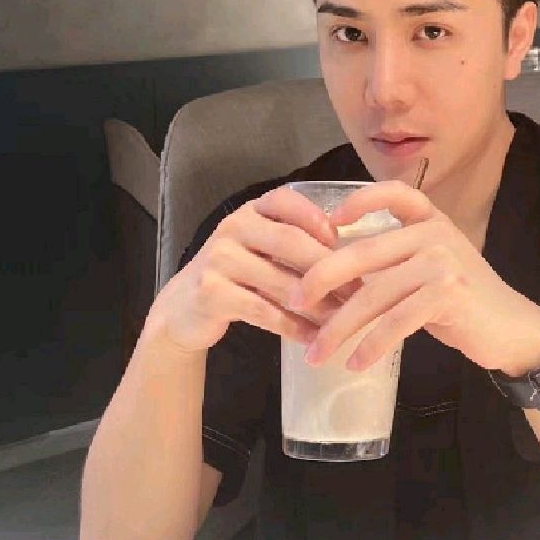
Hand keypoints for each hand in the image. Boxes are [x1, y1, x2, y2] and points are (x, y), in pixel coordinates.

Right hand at [147, 186, 360, 353]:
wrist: (183, 307)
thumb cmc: (236, 274)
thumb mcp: (260, 249)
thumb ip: (294, 244)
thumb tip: (351, 259)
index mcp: (251, 211)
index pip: (285, 201)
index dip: (315, 218)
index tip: (342, 241)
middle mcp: (233, 227)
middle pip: (289, 241)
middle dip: (326, 267)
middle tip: (357, 289)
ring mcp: (219, 260)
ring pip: (280, 281)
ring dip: (316, 304)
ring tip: (342, 321)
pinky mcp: (212, 294)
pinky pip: (263, 311)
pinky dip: (292, 326)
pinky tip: (312, 338)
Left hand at [288, 181, 539, 373]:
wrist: (510, 327)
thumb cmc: (458, 299)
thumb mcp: (425, 267)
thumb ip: (388, 260)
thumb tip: (324, 271)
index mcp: (429, 219)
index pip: (393, 193)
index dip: (359, 200)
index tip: (327, 223)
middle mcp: (435, 233)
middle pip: (365, 252)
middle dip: (322, 279)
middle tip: (293, 302)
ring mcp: (443, 262)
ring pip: (376, 294)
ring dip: (340, 327)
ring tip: (317, 352)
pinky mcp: (449, 295)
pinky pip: (397, 321)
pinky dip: (372, 345)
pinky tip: (355, 363)